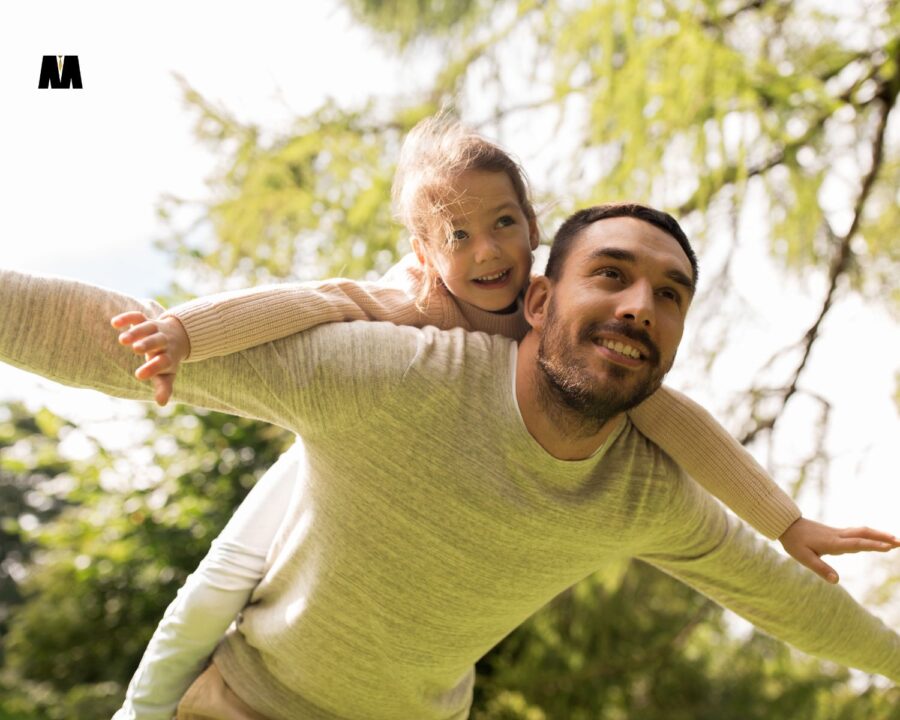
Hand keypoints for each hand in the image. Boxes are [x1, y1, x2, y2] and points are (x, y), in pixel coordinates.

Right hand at [110, 311, 190, 406]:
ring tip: (122, 340)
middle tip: (136, 349)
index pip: (163, 361)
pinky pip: (138, 316)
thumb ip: (164, 387)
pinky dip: (128, 318)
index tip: (139, 375)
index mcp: (168, 356)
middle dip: (148, 344)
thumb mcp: (167, 375)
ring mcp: (155, 329)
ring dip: (136, 331)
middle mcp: (164, 341)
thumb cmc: (167, 360)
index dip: (153, 368)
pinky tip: (114, 323)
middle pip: (158, 341)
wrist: (179, 336)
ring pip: (148, 327)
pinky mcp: (146, 320)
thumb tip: (162, 403)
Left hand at [779, 517, 899, 583]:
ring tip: (894, 540)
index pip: (857, 544)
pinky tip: (875, 538)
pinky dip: (869, 534)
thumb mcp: (804, 558)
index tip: (889, 546)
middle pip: (864, 534)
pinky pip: (857, 533)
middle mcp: (838, 536)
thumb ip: (820, 569)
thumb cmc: (794, 542)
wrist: (786, 525)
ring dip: (878, 534)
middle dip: (882, 537)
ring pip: (862, 532)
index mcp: (832, 543)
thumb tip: (836, 581)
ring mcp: (838, 533)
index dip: (873, 545)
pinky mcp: (836, 533)